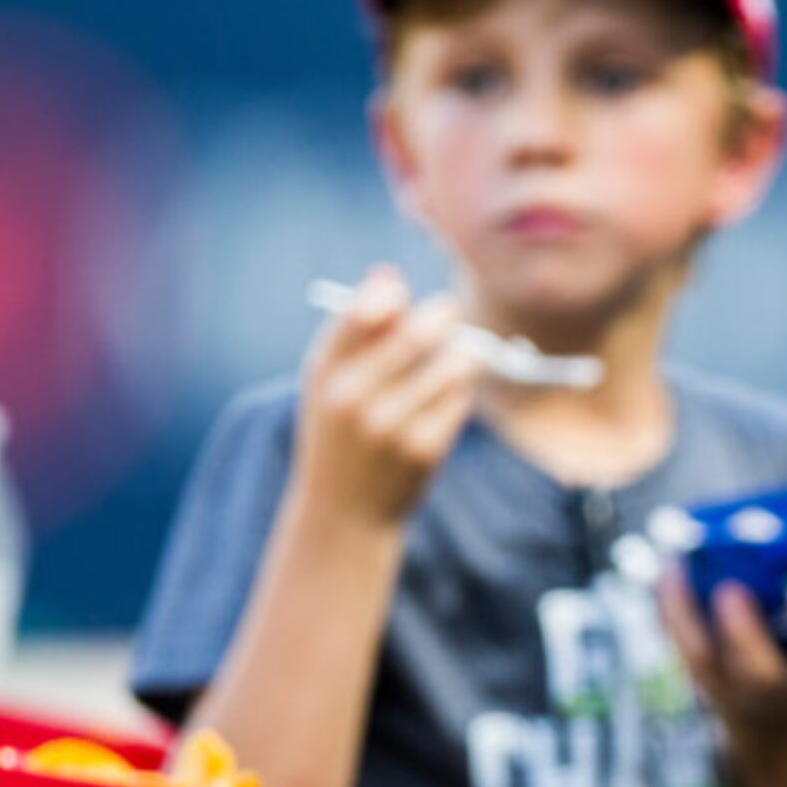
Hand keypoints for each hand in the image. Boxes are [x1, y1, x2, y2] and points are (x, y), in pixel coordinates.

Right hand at [293, 264, 482, 525]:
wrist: (344, 513)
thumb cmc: (339, 432)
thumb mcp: (328, 381)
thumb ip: (355, 329)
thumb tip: (388, 273)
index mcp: (325, 372)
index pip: (363, 310)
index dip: (390, 294)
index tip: (402, 297)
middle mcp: (354, 397)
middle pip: (419, 331)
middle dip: (444, 315)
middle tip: (449, 314)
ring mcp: (390, 425)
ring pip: (452, 363)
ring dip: (461, 355)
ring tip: (450, 362)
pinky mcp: (424, 449)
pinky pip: (460, 399)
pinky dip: (458, 394)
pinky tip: (442, 404)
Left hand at [657, 542, 786, 738]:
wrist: (767, 708)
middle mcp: (770, 686)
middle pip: (755, 671)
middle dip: (743, 634)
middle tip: (732, 591)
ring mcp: (727, 683)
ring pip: (700, 657)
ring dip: (685, 614)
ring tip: (678, 568)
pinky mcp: (693, 669)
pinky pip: (675, 640)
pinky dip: (668, 607)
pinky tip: (669, 569)